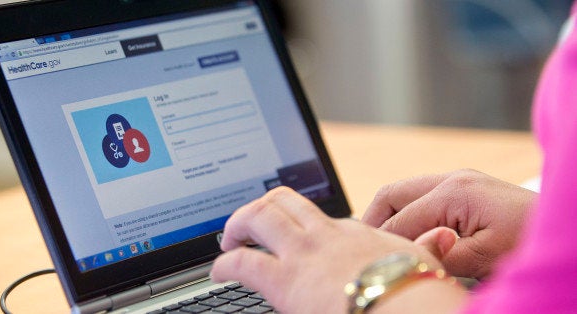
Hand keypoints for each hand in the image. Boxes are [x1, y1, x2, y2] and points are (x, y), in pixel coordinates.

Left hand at [211, 187, 458, 312]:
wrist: (407, 310)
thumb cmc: (419, 292)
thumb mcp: (426, 262)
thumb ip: (426, 246)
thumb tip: (441, 237)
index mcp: (353, 233)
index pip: (317, 217)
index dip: (299, 222)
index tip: (292, 233)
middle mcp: (324, 234)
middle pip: (281, 200)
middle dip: (258, 207)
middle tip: (247, 225)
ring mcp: (303, 253)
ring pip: (259, 217)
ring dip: (238, 225)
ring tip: (228, 241)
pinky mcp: (286, 281)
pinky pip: (243, 261)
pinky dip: (224, 263)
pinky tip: (218, 271)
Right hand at [362, 169, 537, 278]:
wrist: (564, 230)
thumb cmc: (529, 242)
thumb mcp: (482, 258)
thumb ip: (438, 254)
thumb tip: (405, 255)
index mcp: (454, 192)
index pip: (399, 219)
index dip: (382, 243)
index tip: (369, 262)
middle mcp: (452, 178)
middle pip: (391, 194)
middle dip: (373, 220)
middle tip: (364, 248)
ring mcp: (458, 179)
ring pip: (403, 192)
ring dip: (389, 216)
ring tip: (382, 244)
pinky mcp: (464, 186)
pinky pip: (421, 195)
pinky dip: (407, 213)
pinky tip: (408, 234)